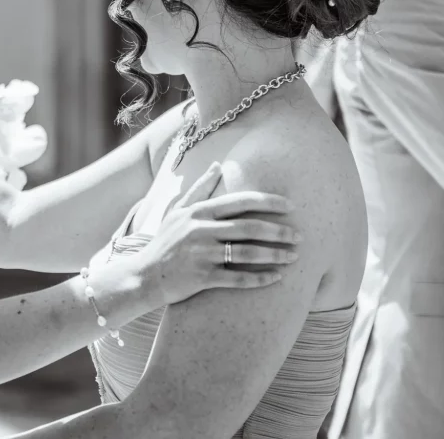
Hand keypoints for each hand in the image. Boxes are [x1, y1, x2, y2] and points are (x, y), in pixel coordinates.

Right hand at [137, 162, 300, 305]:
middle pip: (249, 228)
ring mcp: (201, 254)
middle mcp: (200, 230)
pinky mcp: (202, 277)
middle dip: (279, 231)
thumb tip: (218, 164)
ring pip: (247, 254)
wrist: (143, 276)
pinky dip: (259, 279)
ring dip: (274, 255)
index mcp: (198, 211)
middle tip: (299, 236)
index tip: (291, 207)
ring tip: (293, 257)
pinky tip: (276, 278)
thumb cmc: (164, 242)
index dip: (269, 203)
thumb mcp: (177, 211)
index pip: (241, 202)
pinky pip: (237, 278)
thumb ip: (200, 188)